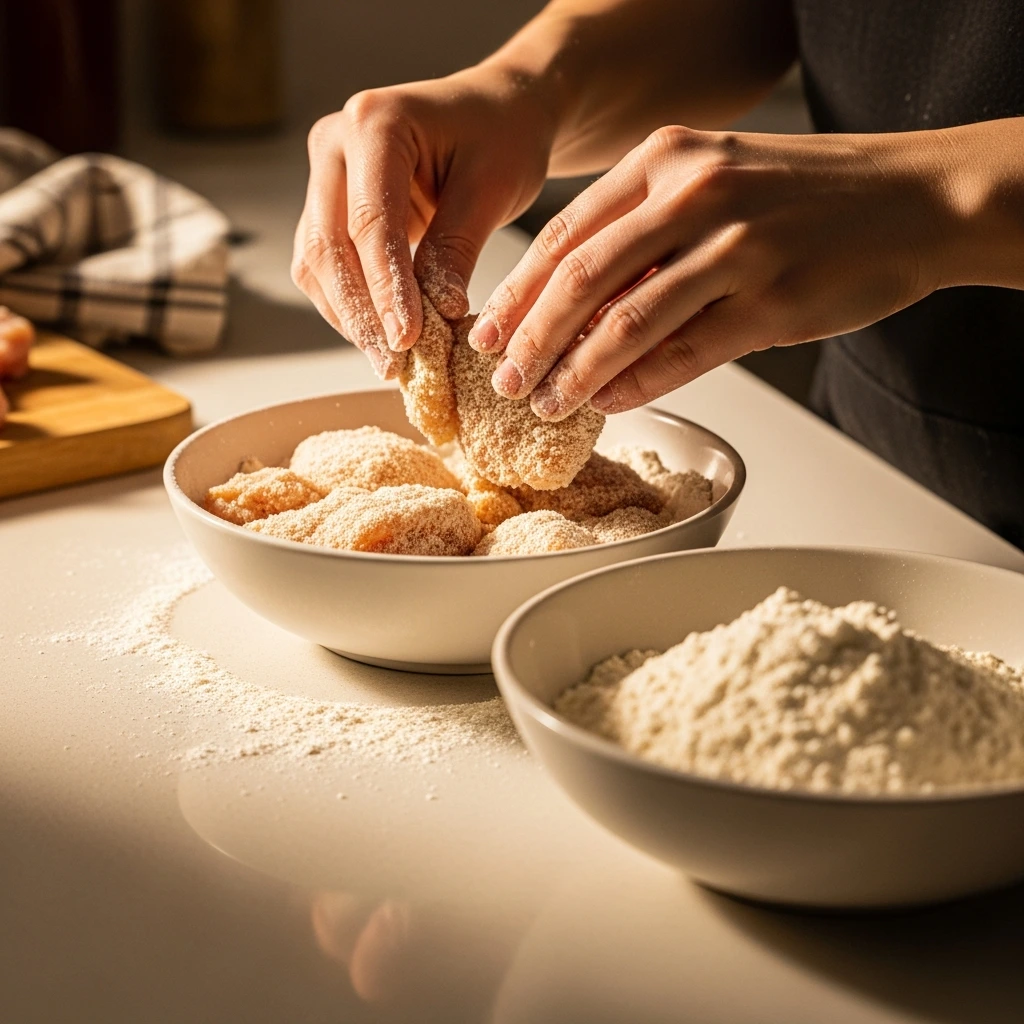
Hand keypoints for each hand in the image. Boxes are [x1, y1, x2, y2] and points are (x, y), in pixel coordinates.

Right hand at [292, 69, 553, 377]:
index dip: (386, 289)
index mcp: (374, 123)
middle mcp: (334, 145)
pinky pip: (326, 266)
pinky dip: (351, 305)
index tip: (407, 341)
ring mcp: (325, 176)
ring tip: (390, 362)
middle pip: (329, 246)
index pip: (370, 222)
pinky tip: (383, 336)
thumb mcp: (493, 188)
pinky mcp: (330, 207)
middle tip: (392, 366)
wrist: (496, 113)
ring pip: (317, 262)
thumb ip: (457, 247)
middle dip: (361, 315)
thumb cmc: (502, 138)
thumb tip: (436, 315)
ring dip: (350, 317)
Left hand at [469, 125, 953, 417]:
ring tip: (548, 404)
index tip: (488, 334)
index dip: (517, 292)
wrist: (915, 199)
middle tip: (505, 382)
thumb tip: (578, 311)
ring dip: (577, 372)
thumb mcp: (716, 183)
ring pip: (626, 322)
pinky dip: (639, 384)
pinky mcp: (774, 302)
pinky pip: (685, 353)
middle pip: (582, 278)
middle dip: (531, 339)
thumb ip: (645, 237)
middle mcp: (696, 196)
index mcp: (668, 161)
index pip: (565, 234)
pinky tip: (612, 402)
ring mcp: (737, 247)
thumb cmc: (806, 198)